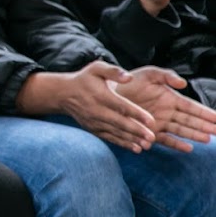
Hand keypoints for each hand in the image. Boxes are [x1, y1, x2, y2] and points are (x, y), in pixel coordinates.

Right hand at [16, 63, 156, 151]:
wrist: (64, 94)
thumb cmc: (84, 79)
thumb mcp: (96, 68)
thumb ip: (113, 71)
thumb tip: (129, 77)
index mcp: (101, 95)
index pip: (121, 106)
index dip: (136, 113)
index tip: (151, 120)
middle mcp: (97, 110)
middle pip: (120, 122)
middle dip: (136, 130)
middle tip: (152, 137)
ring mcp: (94, 121)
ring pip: (116, 132)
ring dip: (132, 139)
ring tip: (147, 145)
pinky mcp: (93, 129)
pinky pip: (109, 137)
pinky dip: (122, 144)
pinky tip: (136, 148)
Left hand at [117, 67, 215, 150]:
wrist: (109, 94)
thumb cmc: (129, 82)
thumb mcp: (149, 74)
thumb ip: (166, 76)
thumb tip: (183, 83)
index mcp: (170, 98)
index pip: (193, 107)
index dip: (206, 113)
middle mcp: (168, 112)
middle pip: (191, 120)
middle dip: (206, 126)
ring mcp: (159, 122)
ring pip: (181, 130)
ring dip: (194, 135)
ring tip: (208, 139)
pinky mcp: (149, 131)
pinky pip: (166, 139)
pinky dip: (176, 144)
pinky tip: (188, 148)